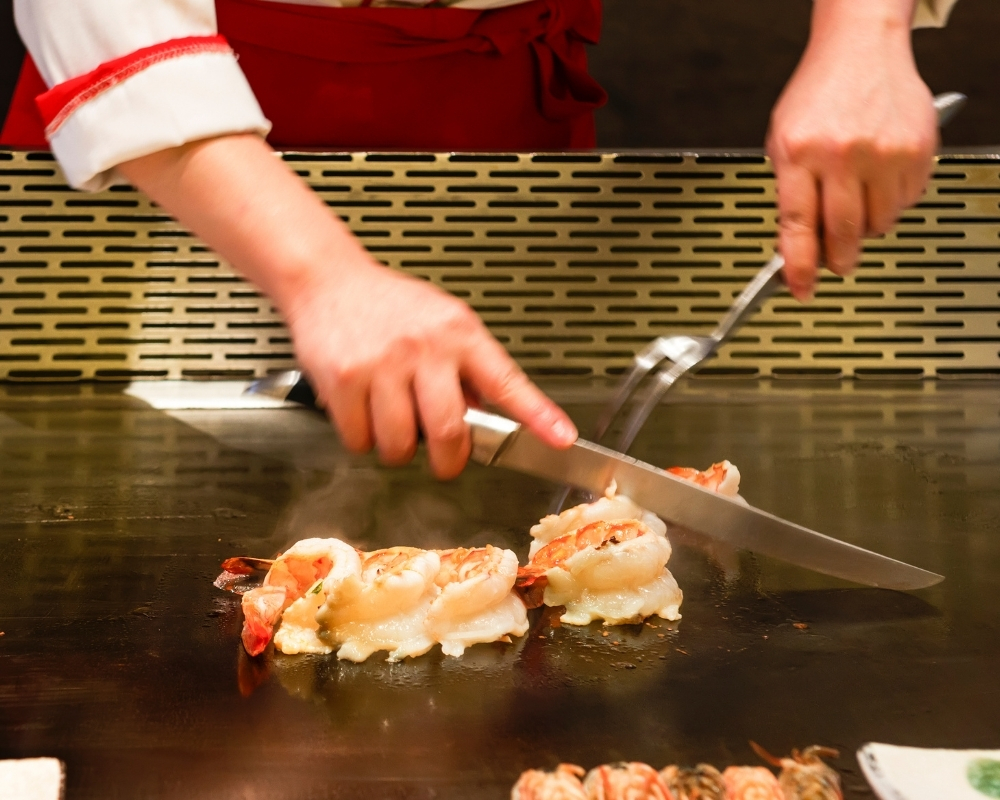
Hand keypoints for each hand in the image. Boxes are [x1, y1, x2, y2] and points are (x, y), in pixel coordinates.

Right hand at [118, 134, 575, 478]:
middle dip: (448, 460)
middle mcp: (425, 347)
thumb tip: (488, 419)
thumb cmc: (389, 307)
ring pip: (400, 445)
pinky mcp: (344, 380)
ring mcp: (383, 364)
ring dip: (398, 448)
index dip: (538, 416)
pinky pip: (360, 440)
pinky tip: (362, 410)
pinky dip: (361, 439)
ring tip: (392, 418)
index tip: (562, 440)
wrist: (327, 280)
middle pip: (448, 432)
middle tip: (444, 459)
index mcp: (460, 334)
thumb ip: (468, 368)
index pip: (507, 382)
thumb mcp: (443, 323)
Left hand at [767, 0, 936, 300]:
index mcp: (799, 152)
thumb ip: (789, 192)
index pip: (797, 225)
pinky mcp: (915, 152)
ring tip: (854, 203)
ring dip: (864, 228)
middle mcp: (841, 153)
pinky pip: (904, 204)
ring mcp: (882, 153)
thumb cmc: (819, 95)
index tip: (800, 290)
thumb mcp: (783, 141)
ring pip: (877, 224)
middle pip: (841, 233)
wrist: (861, 50)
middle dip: (837, 259)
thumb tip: (795, 245)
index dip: (799, 266)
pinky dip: (890, 204)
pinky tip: (877, 181)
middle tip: (835, 263)